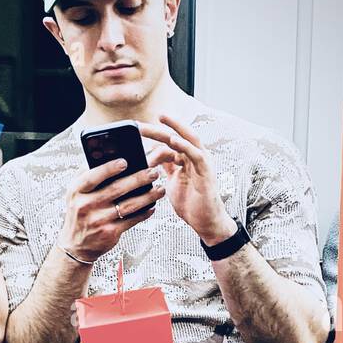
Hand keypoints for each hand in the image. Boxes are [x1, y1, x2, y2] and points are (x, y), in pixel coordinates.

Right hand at [58, 155, 167, 263]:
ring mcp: (98, 221)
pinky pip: (131, 220)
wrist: (76, 245)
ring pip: (128, 205)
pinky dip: (144, 213)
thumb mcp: (76, 193)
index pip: (92, 177)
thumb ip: (89, 175)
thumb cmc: (80, 213)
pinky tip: (152, 206)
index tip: (125, 161)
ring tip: (159, 189)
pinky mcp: (109, 233)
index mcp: (76, 191)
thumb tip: (109, 155)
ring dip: (147, 196)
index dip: (109, 168)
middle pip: (116, 189)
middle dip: (138, 179)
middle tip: (153, 172)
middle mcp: (86, 206)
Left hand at [138, 115, 235, 246]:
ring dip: (174, 128)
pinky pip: (195, 154)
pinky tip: (173, 140)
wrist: (204, 222)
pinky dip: (184, 146)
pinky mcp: (206, 171)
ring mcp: (202, 163)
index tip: (136, 132)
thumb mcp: (171, 182)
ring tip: (160, 120)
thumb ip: (165, 168)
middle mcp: (195, 157)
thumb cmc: (191, 204)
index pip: (168, 143)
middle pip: (176, 137)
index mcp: (186, 159)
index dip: (153, 136)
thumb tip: (152, 156)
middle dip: (159, 129)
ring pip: (188, 139)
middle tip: (141, 124)